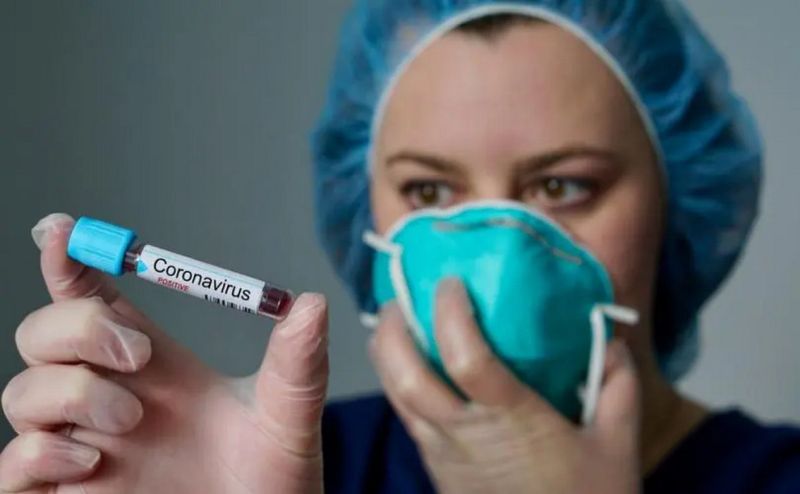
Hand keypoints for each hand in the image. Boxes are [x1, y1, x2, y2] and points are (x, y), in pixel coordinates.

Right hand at [0, 213, 328, 493]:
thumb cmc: (272, 482)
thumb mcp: (287, 420)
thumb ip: (297, 365)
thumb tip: (313, 304)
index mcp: (155, 366)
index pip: (95, 301)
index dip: (70, 262)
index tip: (62, 231)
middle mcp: (109, 397)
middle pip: (44, 335)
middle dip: (76, 327)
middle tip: (137, 353)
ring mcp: (82, 447)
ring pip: (22, 393)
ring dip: (69, 393)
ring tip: (131, 419)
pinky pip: (10, 468)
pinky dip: (35, 455)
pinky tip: (90, 462)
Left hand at [369, 278, 639, 493]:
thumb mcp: (618, 442)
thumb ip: (617, 382)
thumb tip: (608, 336)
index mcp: (513, 422)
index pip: (467, 357)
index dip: (451, 311)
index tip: (451, 281)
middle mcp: (466, 437)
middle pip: (406, 377)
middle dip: (393, 329)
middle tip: (399, 295)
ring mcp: (443, 457)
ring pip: (396, 398)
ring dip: (386, 354)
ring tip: (395, 321)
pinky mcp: (436, 471)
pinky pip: (406, 418)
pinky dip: (398, 383)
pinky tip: (412, 366)